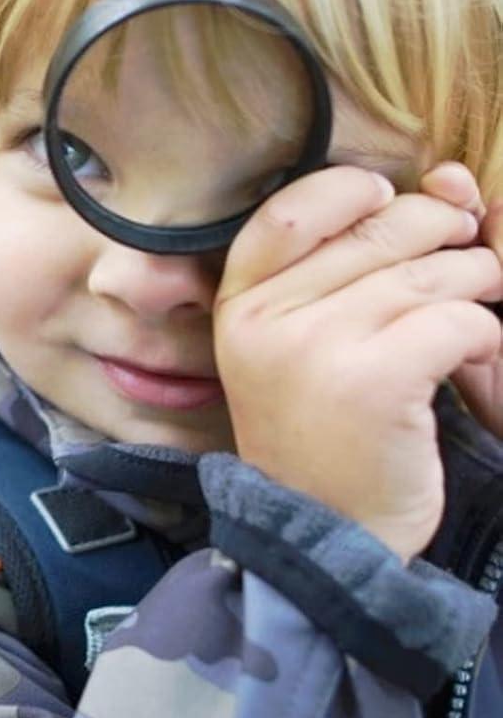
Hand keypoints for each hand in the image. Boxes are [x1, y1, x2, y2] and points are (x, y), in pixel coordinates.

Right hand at [215, 166, 502, 561]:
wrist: (324, 534)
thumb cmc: (323, 432)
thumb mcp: (301, 345)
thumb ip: (358, 264)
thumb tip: (454, 183)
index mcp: (239, 304)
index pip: (291, 209)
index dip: (355, 192)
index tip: (390, 209)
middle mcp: (268, 318)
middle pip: (381, 230)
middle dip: (444, 240)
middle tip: (461, 273)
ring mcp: (318, 346)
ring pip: (434, 273)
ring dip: (476, 291)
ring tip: (468, 329)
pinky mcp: (376, 379)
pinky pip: (460, 319)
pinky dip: (485, 340)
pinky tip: (472, 366)